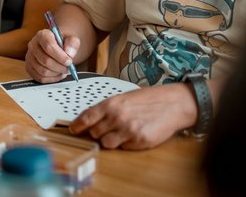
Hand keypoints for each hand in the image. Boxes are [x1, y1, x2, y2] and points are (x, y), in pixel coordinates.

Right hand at [25, 29, 79, 82]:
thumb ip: (72, 43)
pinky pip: (40, 78)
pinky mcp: (29, 67)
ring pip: (43, 71)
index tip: (69, 61)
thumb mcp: (71, 39)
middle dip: (60, 67)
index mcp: (42, 35)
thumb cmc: (63, 43)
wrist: (57, 46)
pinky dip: (52, 79)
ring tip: (64, 70)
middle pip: (45, 60)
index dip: (60, 56)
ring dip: (56, 73)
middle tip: (69, 68)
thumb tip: (69, 53)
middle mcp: (33, 45)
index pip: (48, 46)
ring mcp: (29, 57)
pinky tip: (58, 74)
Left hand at [69, 82, 196, 149]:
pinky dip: (125, 144)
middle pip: (94, 133)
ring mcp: (128, 130)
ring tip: (121, 132)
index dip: (77, 125)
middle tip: (106, 129)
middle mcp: (117, 117)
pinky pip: (123, 148)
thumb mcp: (123, 98)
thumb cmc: (148, 99)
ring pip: (106, 143)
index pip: (86, 117)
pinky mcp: (139, 141)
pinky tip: (134, 134)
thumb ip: (107, 109)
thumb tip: (90, 120)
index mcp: (111, 104)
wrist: (171, 103)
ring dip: (110, 140)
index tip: (73, 129)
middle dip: (97, 133)